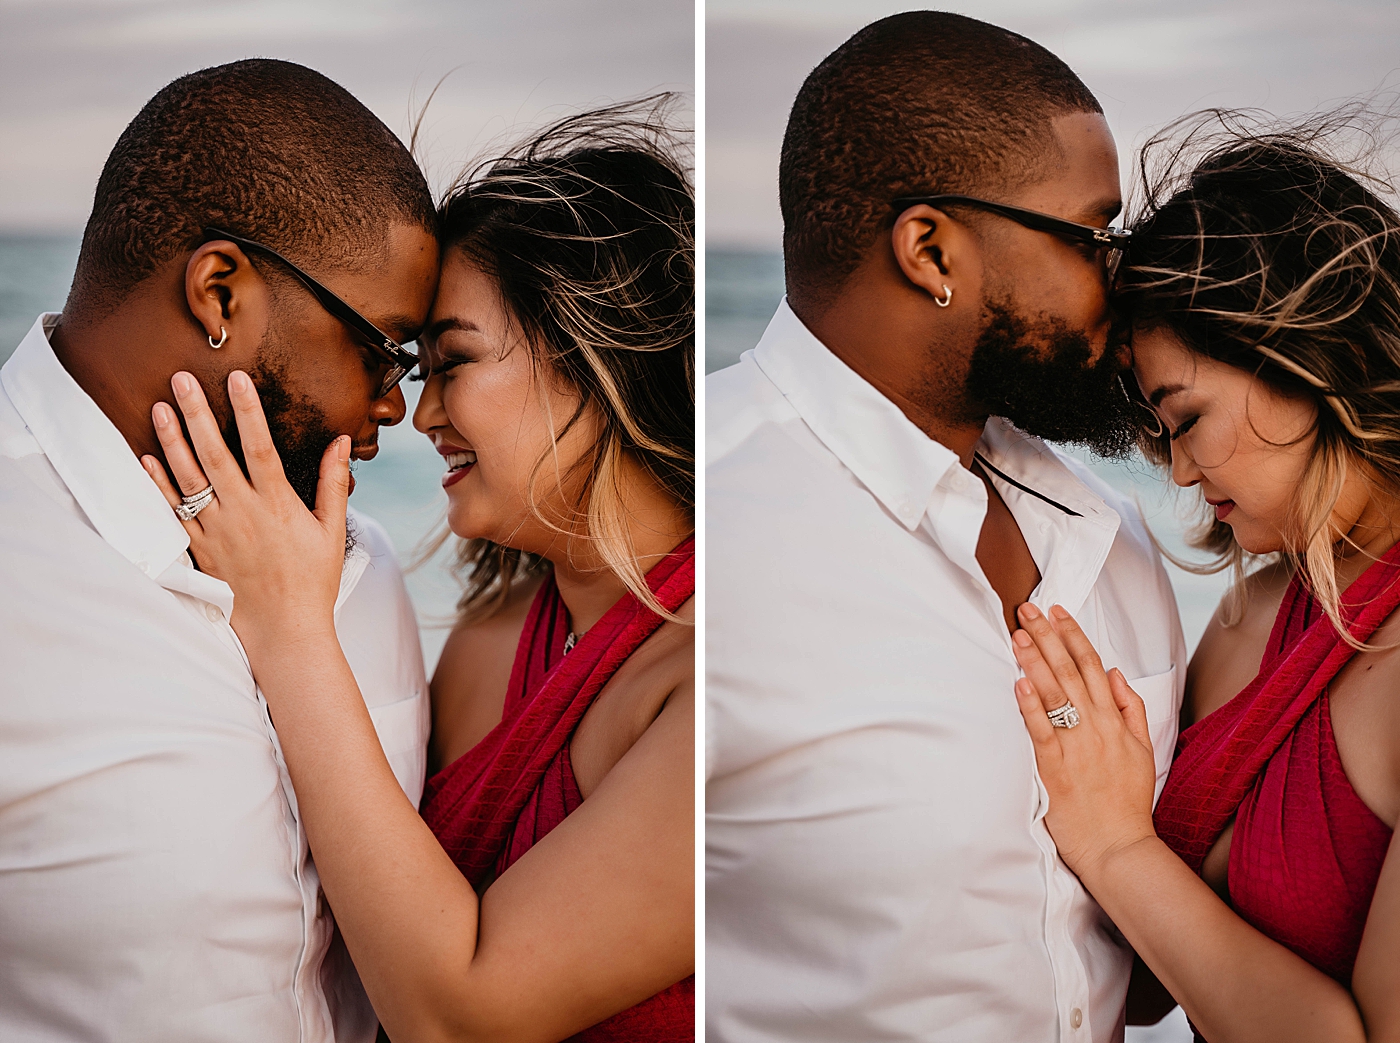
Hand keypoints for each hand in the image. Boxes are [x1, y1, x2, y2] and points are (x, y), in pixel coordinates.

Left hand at [141, 370, 349, 653]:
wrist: (285, 630)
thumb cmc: (314, 580)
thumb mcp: (333, 530)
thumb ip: (334, 483)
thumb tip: (341, 443)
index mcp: (277, 504)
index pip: (259, 447)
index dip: (248, 410)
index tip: (238, 379)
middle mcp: (243, 513)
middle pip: (214, 453)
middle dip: (196, 413)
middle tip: (181, 379)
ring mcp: (218, 531)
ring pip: (188, 478)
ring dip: (171, 440)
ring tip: (159, 407)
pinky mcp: (202, 550)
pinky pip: (174, 512)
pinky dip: (158, 485)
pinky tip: (146, 459)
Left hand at [1011, 602, 1157, 883]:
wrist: (1119, 846)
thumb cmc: (1127, 801)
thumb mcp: (1142, 749)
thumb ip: (1130, 708)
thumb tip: (1113, 672)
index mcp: (1115, 720)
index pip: (1092, 665)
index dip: (1073, 636)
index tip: (1056, 612)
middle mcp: (1096, 727)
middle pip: (1069, 671)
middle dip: (1046, 636)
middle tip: (1027, 609)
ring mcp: (1076, 746)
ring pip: (1054, 694)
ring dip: (1035, 661)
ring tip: (1017, 635)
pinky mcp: (1056, 768)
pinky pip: (1041, 731)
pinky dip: (1030, 706)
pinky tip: (1019, 682)